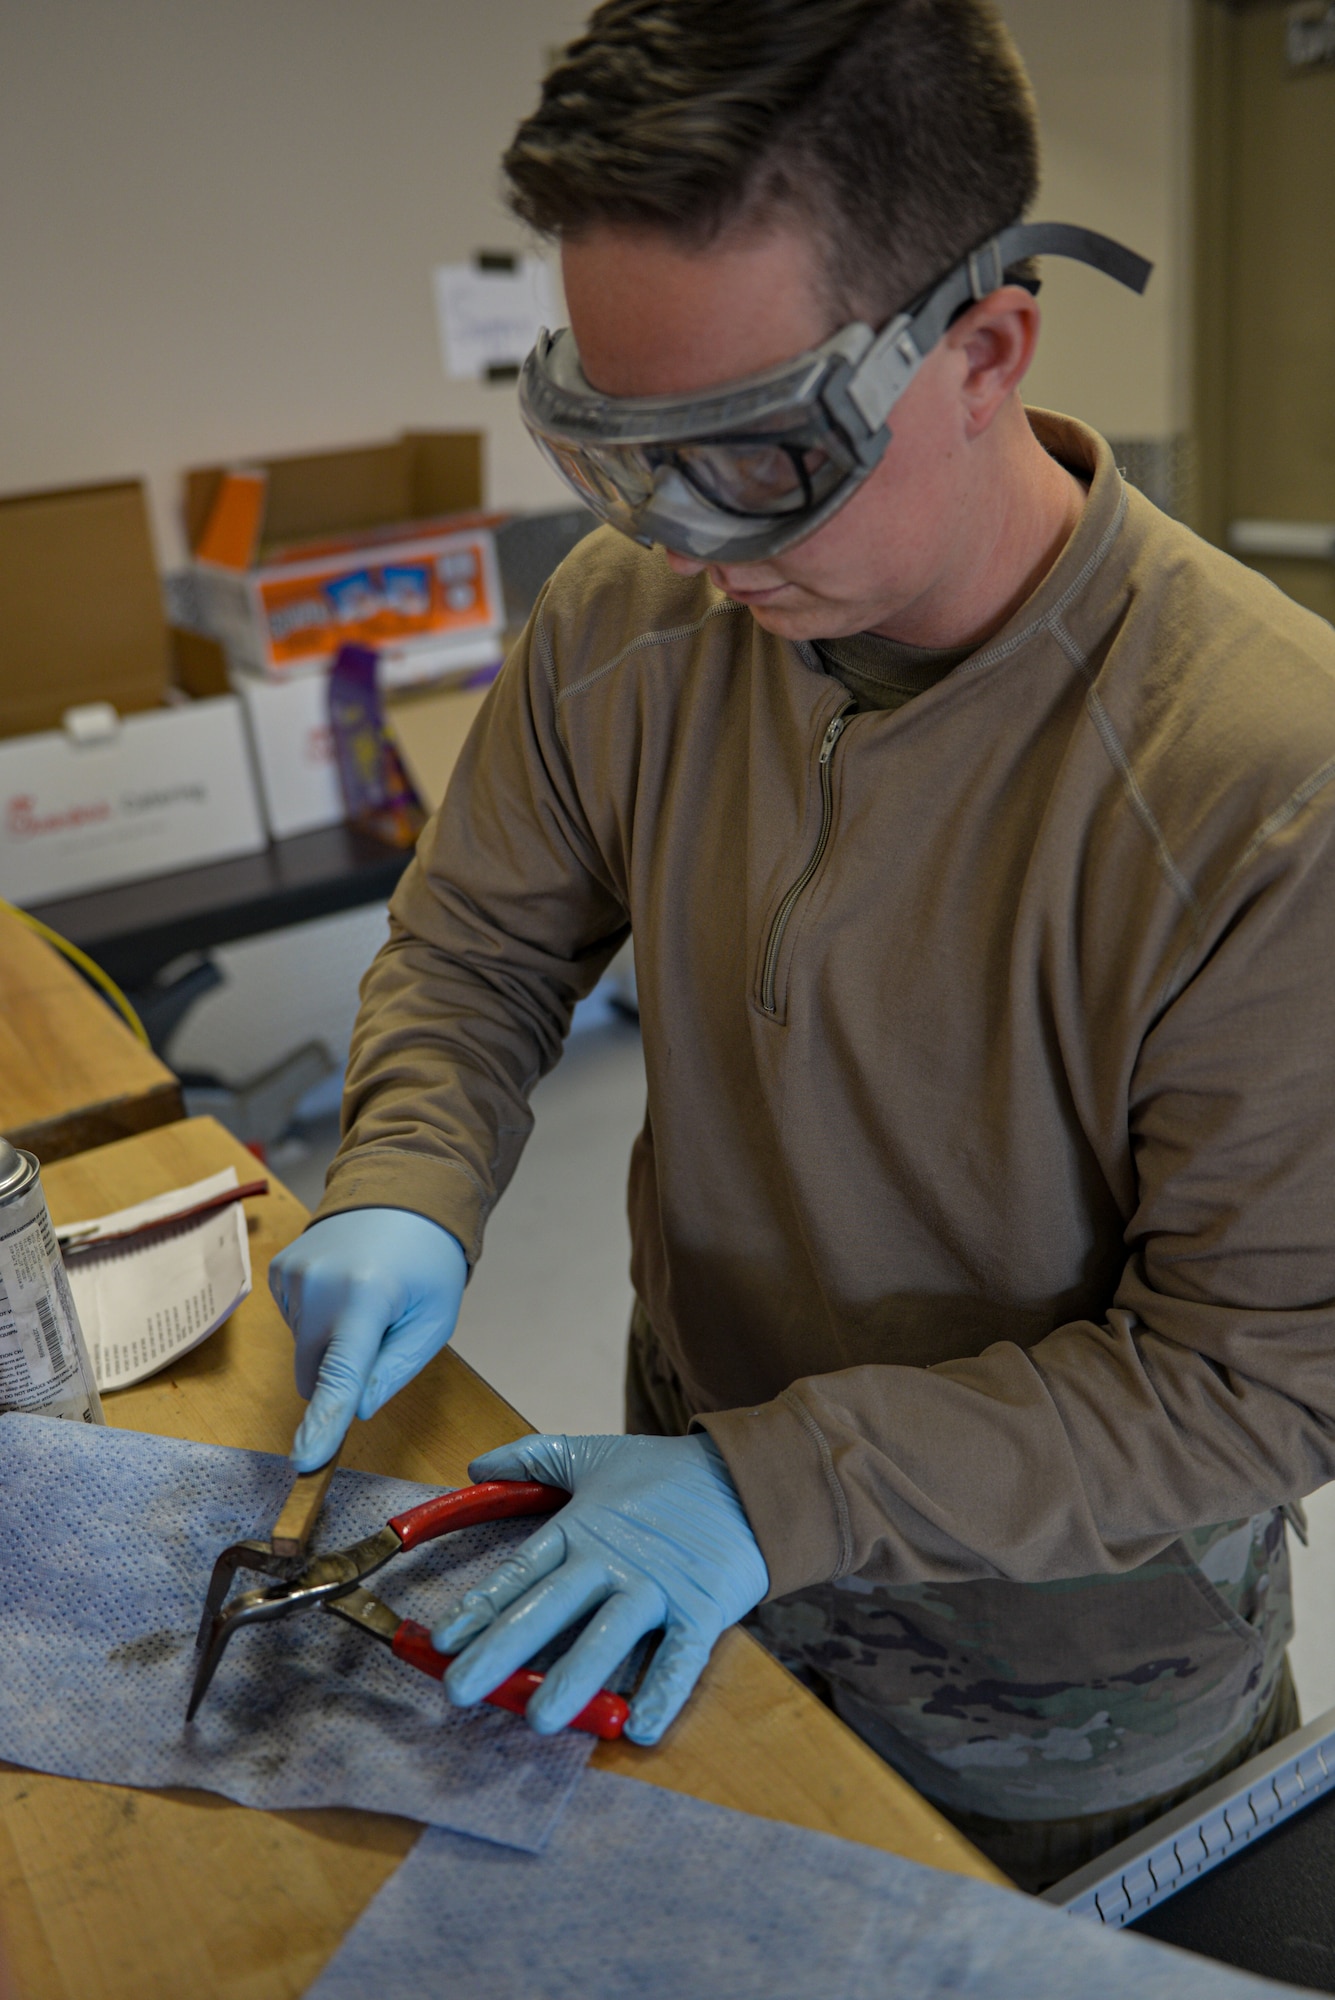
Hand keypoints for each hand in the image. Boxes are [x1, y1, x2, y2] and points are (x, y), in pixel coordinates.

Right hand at [270, 1209, 466, 1470]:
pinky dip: (319, 1320)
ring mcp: (293, 1276)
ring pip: (304, 1351)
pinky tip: (345, 1288)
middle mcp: (319, 1285)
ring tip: (367, 1297)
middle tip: (382, 1333)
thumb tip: (355, 1410)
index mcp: (366, 1297)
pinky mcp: (279, 1272)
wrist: (401, 1192)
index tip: (305, 1460)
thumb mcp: (432, 1321)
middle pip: (314, 1373)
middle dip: (343, 1373)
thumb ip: (394, 1371)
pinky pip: (296, 1324)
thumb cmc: (426, 1262)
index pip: (340, 1375)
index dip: (323, 1422)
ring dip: (333, 1342)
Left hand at [433, 1432, 768, 1744]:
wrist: (750, 1477)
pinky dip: (662, 1692)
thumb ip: (533, 1457)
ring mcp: (657, 1587)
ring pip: (609, 1635)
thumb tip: (476, 1465)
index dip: (481, 1606)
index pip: (521, 1571)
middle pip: (549, 1607)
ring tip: (540, 1718)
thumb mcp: (596, 1456)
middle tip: (460, 1689)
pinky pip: (681, 1657)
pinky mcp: (702, 1609)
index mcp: (582, 1527)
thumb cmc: (667, 1474)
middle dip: (501, 1648)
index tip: (443, 1640)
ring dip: (574, 1676)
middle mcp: (612, 1561)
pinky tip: (637, 1726)